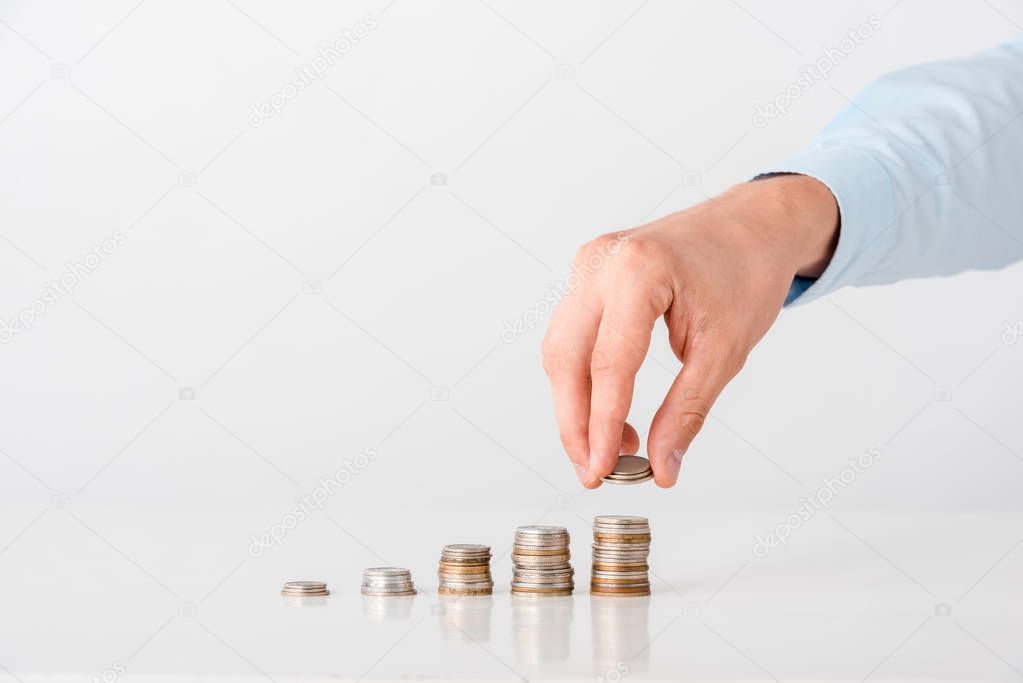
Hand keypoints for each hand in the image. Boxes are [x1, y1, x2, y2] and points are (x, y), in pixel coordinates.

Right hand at [541, 175, 838, 487]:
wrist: (752, 225)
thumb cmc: (746, 273)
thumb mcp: (724, 351)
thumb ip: (686, 412)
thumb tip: (662, 466)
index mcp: (639, 271)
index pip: (608, 363)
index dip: (602, 424)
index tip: (604, 469)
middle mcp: (601, 261)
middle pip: (567, 359)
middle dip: (575, 423)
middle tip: (595, 471)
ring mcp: (588, 263)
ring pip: (560, 349)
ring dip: (575, 404)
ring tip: (609, 446)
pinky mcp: (587, 273)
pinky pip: (569, 333)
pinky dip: (581, 376)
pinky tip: (606, 408)